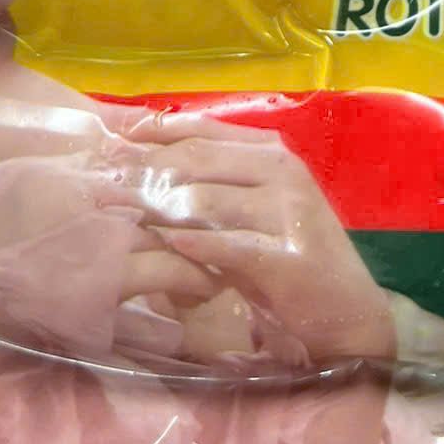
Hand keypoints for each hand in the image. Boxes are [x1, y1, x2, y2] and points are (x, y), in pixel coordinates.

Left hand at [110, 110, 396, 369]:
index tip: (106, 144)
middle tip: (95, 184)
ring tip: (117, 217)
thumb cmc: (287, 258)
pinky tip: (164, 248)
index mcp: (273, 153)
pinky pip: (226, 246)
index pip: (201, 131)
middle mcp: (283, 173)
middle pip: (195, 162)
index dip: (150, 135)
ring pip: (204, 201)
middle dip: (139, 172)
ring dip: (154, 210)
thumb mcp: (252, 213)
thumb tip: (135, 167)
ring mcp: (289, 212)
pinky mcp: (288, 257)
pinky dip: (190, 246)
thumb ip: (207, 188)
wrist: (347, 311)